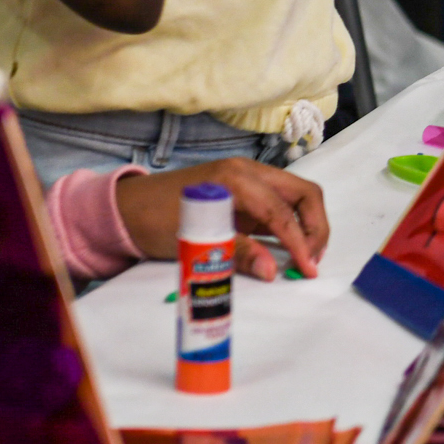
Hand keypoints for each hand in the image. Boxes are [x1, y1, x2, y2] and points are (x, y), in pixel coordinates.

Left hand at [119, 156, 328, 279]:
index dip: (300, 243)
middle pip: (303, 193)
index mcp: (236, 179)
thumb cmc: (156, 222)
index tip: (308, 271)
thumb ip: (239, 254)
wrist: (128, 208)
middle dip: (315, 227)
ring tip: (306, 256)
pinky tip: (290, 247)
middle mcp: (249, 171)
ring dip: (308, 224)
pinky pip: (281, 202)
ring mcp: (249, 178)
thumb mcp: (197, 242)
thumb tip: (273, 272)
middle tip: (312, 261)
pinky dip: (292, 223)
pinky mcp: (246, 190)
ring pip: (296, 195)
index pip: (282, 212)